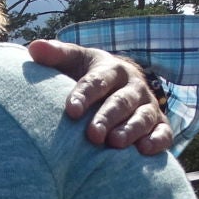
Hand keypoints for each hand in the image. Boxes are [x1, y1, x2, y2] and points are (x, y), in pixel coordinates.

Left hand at [27, 37, 172, 154]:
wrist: (118, 85)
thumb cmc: (87, 76)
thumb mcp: (73, 61)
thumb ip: (56, 56)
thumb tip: (34, 48)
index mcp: (111, 69)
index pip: (97, 81)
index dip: (85, 95)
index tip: (71, 110)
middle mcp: (133, 86)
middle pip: (121, 101)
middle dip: (107, 117)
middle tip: (92, 134)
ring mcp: (148, 106)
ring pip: (143, 117)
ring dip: (131, 130)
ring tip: (114, 143)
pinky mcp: (159, 124)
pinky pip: (163, 132)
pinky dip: (157, 141)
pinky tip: (144, 151)